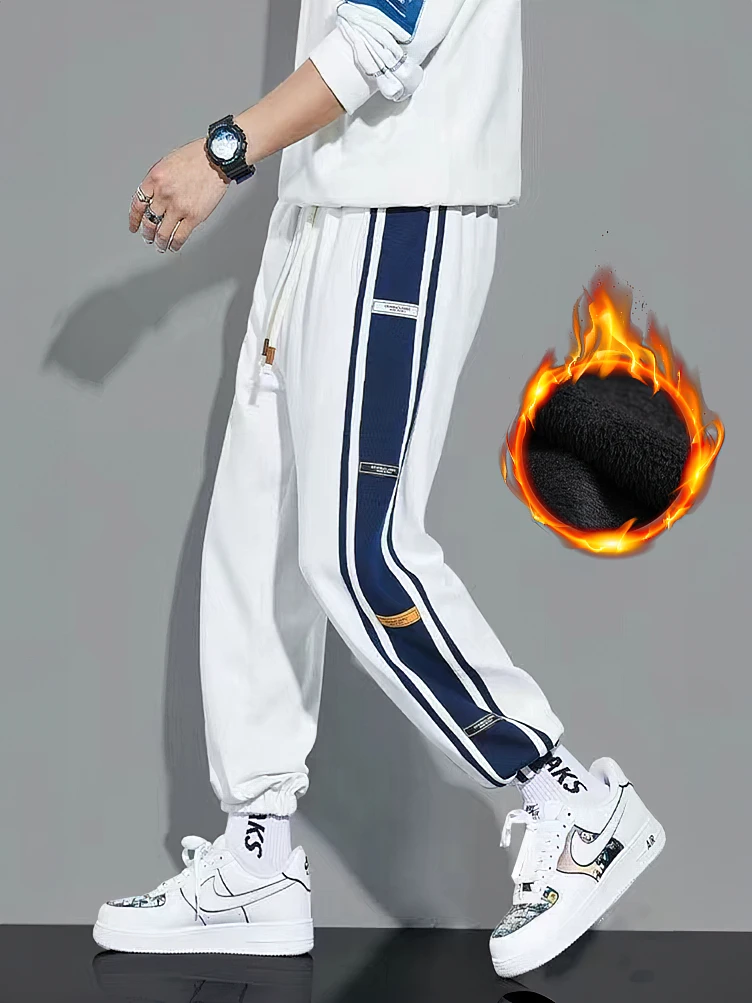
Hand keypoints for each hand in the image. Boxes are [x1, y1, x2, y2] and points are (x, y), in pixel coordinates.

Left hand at [130, 138, 229, 252]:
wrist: (216, 158)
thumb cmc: (195, 157)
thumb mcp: (167, 163)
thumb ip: (158, 181)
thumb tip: (153, 198)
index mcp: (155, 179)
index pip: (137, 204)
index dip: (134, 219)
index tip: (134, 226)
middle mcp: (163, 194)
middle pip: (149, 220)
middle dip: (147, 232)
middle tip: (148, 237)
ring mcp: (178, 207)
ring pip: (163, 232)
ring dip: (159, 241)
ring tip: (160, 245)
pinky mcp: (193, 216)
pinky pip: (180, 236)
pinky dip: (175, 244)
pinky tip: (174, 246)